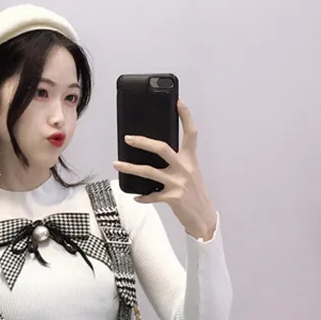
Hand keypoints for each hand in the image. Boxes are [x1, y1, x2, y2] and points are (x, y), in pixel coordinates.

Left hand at [113, 99, 217, 240]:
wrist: (203, 217)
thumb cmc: (193, 193)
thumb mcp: (190, 173)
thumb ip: (177, 162)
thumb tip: (154, 152)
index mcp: (190, 159)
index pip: (190, 133)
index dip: (185, 116)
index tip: (178, 101)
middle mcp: (185, 168)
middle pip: (162, 148)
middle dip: (143, 142)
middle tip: (128, 138)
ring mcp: (179, 183)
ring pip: (150, 172)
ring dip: (131, 168)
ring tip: (117, 164)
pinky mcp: (173, 198)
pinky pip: (152, 195)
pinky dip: (143, 197)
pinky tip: (136, 197)